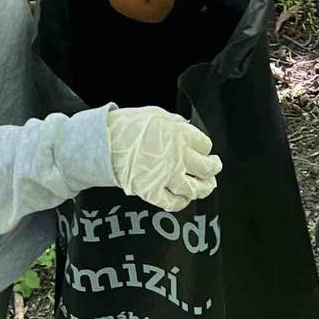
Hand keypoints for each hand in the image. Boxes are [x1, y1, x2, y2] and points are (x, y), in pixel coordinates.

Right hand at [105, 107, 220, 209]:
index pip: (205, 146)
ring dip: (203, 189)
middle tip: (214, 169)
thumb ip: (175, 122)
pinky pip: (172, 203)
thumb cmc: (128, 125)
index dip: (205, 148)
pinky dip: (181, 203)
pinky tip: (183, 200)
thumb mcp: (157, 114)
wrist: (104, 141)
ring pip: (194, 189)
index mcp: (182, 136)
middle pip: (206, 169)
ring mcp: (167, 177)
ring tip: (206, 188)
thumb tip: (186, 126)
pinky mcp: (152, 192)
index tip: (204, 150)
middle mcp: (179, 158)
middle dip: (213, 170)